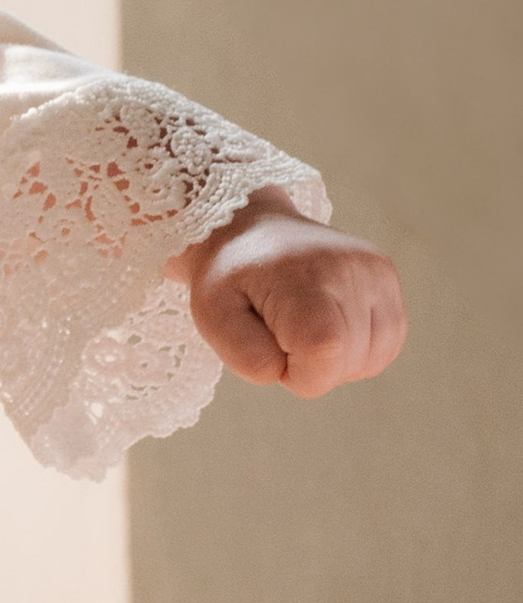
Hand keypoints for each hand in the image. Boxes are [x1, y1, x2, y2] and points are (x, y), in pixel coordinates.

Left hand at [177, 192, 405, 397]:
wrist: (249, 228)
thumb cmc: (229, 278)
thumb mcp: (213, 318)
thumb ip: (247, 357)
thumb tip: (292, 373)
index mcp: (303, 275)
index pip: (324, 351)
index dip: (298, 374)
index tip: (272, 350)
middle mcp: (349, 268)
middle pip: (349, 361)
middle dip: (313, 368)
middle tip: (281, 333)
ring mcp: (375, 270)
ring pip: (374, 357)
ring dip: (338, 362)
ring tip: (304, 330)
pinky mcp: (387, 275)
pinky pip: (388, 341)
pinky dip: (359, 350)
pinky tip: (330, 328)